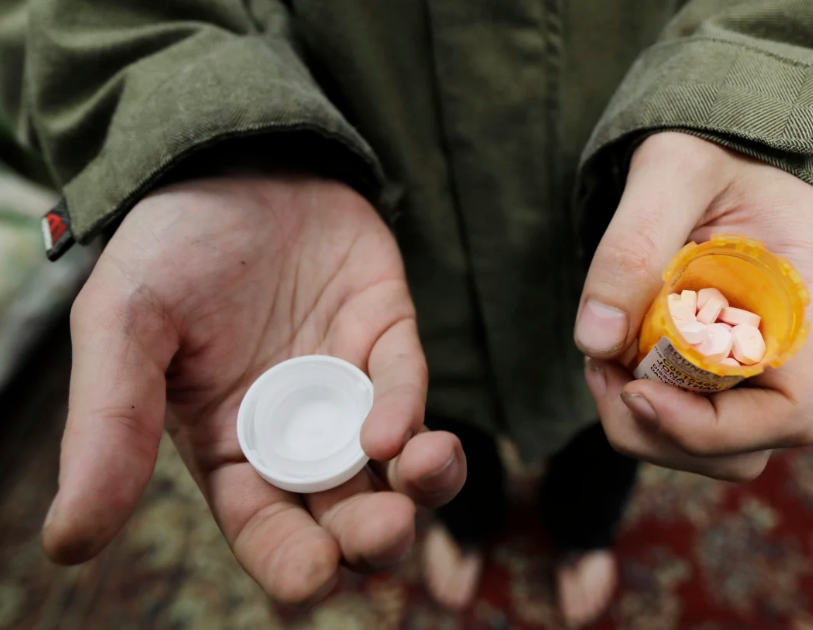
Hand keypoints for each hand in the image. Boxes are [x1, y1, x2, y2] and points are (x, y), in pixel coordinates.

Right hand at [43, 175, 465, 600]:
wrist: (226, 159)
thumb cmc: (169, 246)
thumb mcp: (123, 326)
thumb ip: (108, 426)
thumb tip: (68, 539)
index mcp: (232, 447)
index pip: (266, 529)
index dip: (292, 563)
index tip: (312, 580)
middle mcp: (298, 429)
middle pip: (346, 511)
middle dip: (372, 535)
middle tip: (383, 535)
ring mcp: (349, 384)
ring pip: (398, 463)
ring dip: (421, 486)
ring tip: (420, 478)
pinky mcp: (387, 334)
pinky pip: (407, 384)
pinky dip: (407, 409)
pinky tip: (396, 427)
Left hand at [575, 132, 812, 480]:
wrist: (731, 142)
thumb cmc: (719, 143)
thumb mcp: (674, 168)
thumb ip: (634, 244)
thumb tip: (595, 340)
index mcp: (810, 301)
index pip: (791, 412)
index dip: (712, 429)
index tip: (637, 393)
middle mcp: (793, 348)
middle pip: (741, 447)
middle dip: (659, 430)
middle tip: (601, 370)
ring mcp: (757, 363)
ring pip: (709, 444)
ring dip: (642, 422)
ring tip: (601, 359)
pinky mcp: (719, 364)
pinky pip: (685, 411)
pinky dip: (637, 401)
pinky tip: (608, 353)